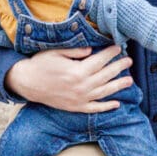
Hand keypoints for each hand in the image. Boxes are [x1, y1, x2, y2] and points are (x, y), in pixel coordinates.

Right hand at [5, 44, 133, 112]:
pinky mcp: (76, 107)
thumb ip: (75, 51)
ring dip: (118, 86)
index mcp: (77, 71)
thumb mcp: (56, 52)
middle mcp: (81, 86)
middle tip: (129, 61)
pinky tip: (117, 104)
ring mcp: (80, 98)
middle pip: (106, 75)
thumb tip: (91, 50)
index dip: (110, 53)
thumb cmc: (41, 64)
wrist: (27, 83)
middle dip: (119, 67)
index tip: (119, 47)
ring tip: (129, 80)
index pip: (100, 60)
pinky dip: (106, 107)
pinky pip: (95, 108)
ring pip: (104, 92)